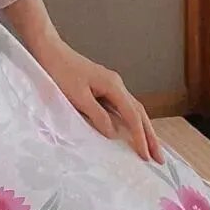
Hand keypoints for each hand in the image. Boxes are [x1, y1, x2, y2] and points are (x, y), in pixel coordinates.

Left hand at [31, 36, 162, 161]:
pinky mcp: (102, 87)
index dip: (140, 137)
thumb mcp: (78, 97)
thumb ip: (97, 116)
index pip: (132, 116)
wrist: (50, 51)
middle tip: (160, 158)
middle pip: (139, 112)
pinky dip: (131, 121)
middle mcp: (116, 84)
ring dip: (143, 129)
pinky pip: (122, 107)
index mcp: (113, 86)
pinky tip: (131, 131)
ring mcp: (110, 85)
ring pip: (132, 109)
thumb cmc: (61, 72)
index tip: (146, 157)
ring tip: (151, 148)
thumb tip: (114, 134)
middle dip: (150, 135)